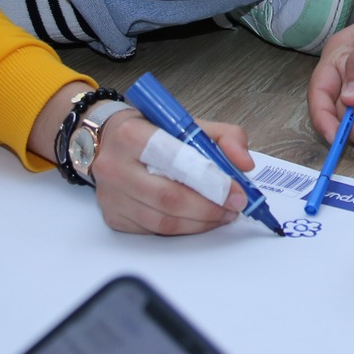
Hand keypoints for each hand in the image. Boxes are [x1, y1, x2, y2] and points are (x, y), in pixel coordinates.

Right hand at [89, 112, 253, 235]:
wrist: (109, 141)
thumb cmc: (152, 132)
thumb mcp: (188, 122)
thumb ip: (225, 137)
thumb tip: (244, 164)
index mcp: (133, 134)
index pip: (176, 161)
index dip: (211, 180)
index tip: (236, 192)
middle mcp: (115, 166)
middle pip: (169, 197)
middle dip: (209, 208)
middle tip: (233, 208)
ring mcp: (111, 195)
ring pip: (163, 221)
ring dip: (199, 223)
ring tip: (221, 215)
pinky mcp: (113, 216)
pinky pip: (153, 231)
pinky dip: (182, 229)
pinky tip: (197, 220)